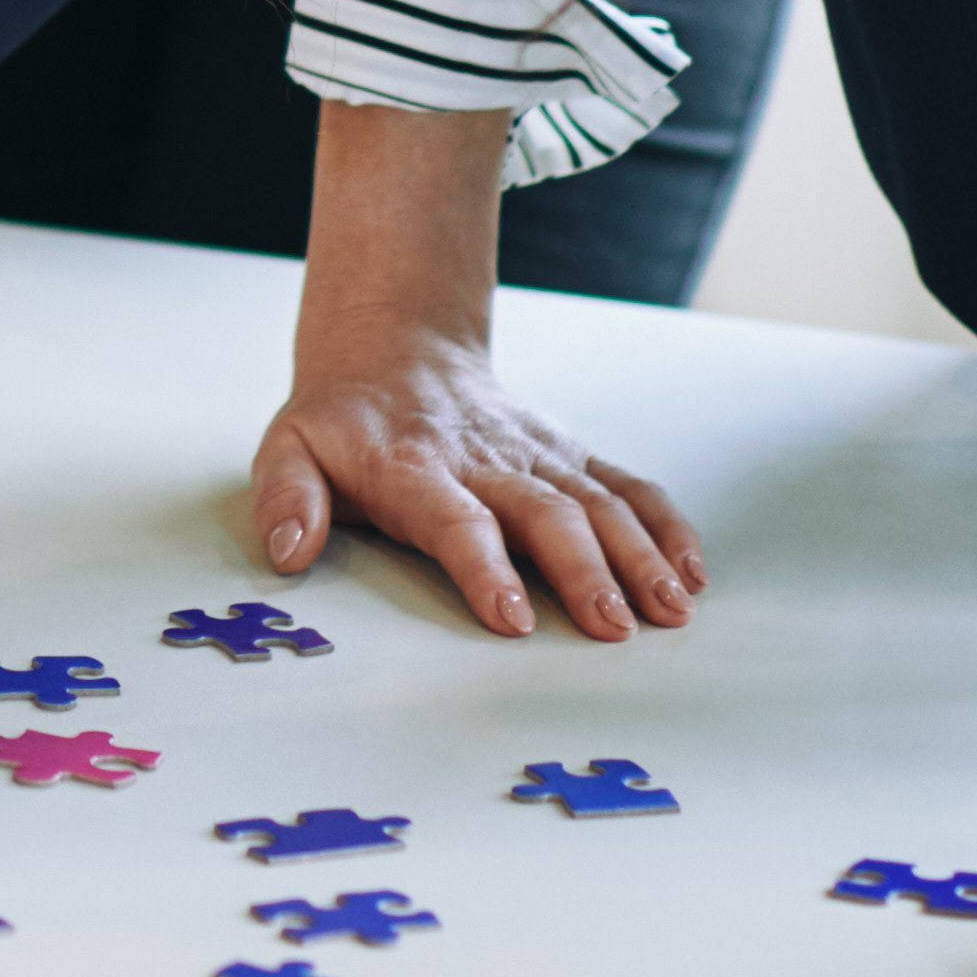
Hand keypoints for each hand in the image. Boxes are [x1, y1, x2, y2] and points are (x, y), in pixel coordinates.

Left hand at [252, 326, 701, 641]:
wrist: (396, 348)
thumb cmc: (343, 420)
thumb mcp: (289, 448)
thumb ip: (286, 499)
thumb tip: (289, 554)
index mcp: (414, 466)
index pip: (455, 520)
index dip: (485, 567)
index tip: (513, 616)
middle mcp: (485, 460)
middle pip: (544, 514)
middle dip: (583, 571)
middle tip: (614, 628)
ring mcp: (535, 455)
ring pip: (596, 502)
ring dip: (637, 556)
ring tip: (669, 610)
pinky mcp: (568, 454)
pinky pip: (625, 485)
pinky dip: (664, 525)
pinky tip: (691, 571)